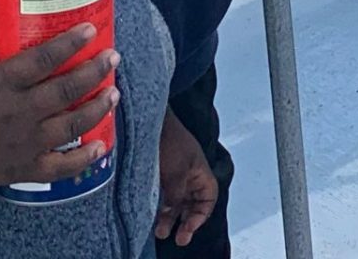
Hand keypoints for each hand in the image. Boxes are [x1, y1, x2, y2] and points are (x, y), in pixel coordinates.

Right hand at [0, 2, 117, 188]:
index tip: (90, 31)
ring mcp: (25, 142)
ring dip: (96, 108)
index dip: (70, 44)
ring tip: (113, 93)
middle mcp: (19, 112)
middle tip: (112, 58)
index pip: (43, 59)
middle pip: (65, 90)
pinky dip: (83, 158)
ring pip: (70, 125)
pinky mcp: (25, 168)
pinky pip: (60, 166)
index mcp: (3, 83)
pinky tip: (100, 145)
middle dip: (94, 72)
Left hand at [154, 111, 219, 244]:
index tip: (190, 227)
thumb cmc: (168, 139)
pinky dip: (160, 206)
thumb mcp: (176, 172)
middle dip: (186, 221)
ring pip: (176, 201)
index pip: (209, 198)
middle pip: (192, 203)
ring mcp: (173, 173)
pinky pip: (162, 195)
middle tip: (179, 238)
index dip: (202, 214)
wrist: (148, 120)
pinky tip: (152, 216)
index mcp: (200, 171)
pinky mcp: (158, 172)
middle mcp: (188, 174)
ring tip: (160, 232)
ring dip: (170, 217)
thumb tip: (173, 212)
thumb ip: (177, 194)